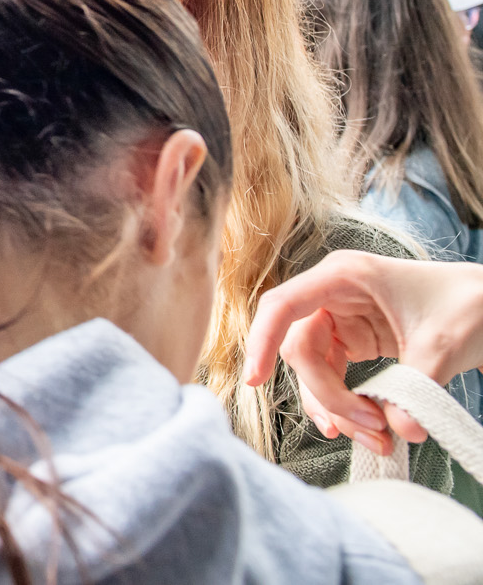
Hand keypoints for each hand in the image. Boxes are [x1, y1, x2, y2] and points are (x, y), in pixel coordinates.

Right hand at [244, 252, 482, 452]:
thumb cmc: (469, 304)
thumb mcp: (444, 343)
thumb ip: (418, 386)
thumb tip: (400, 431)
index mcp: (345, 277)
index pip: (283, 306)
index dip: (262, 340)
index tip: (255, 380)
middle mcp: (332, 296)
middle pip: (301, 351)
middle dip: (328, 395)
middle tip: (370, 428)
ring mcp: (340, 320)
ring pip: (313, 371)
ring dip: (337, 408)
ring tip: (375, 439)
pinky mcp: (352, 343)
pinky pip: (332, 378)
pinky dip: (345, 406)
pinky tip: (364, 428)